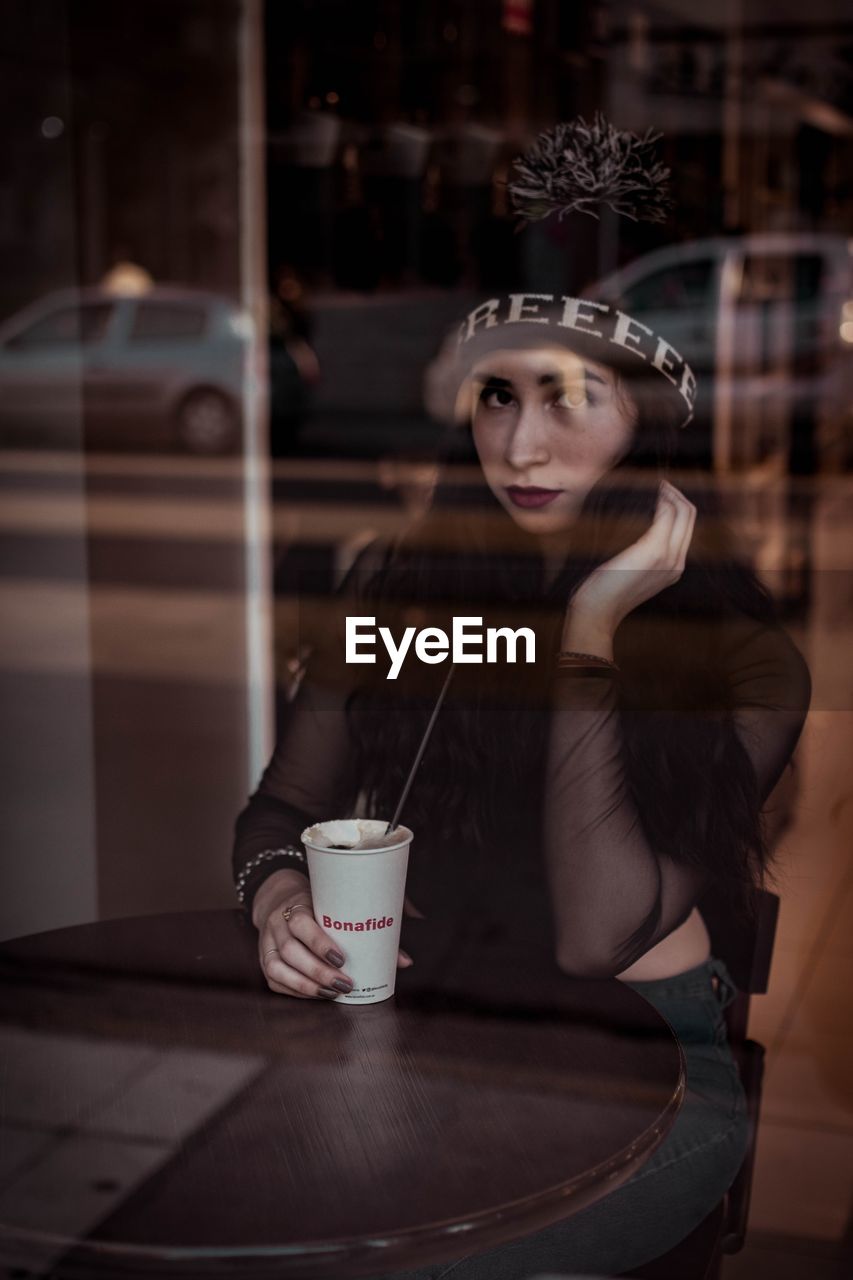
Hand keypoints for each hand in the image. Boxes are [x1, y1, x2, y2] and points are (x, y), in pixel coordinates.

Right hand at [254, 869, 412, 999]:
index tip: (342, 959)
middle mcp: (276, 923)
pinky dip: (295, 991)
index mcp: (296, 903)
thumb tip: (405, 962)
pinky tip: (316, 994)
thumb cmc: (318, 903)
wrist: (279, 898)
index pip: (301, 923)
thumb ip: (368, 927)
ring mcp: (266, 942)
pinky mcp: (263, 959)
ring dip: (306, 986)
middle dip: (319, 972)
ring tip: (332, 993)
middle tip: (345, 984)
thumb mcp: (336, 903)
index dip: (319, 942)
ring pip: (278, 968)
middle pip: (291, 951)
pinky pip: (275, 980)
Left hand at [567, 480, 695, 638]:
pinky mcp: (654, 550)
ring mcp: (668, 557)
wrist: (598, 610)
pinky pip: (666, 516)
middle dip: (678, 495)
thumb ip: (642, 557)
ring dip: (671, 493)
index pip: (687, 528)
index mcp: (675, 568)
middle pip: (691, 517)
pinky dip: (662, 499)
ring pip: (683, 513)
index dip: (679, 506)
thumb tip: (637, 538)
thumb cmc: (606, 591)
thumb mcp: (631, 573)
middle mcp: (677, 563)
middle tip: (662, 483)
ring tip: (658, 484)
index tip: (664, 492)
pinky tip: (652, 491)